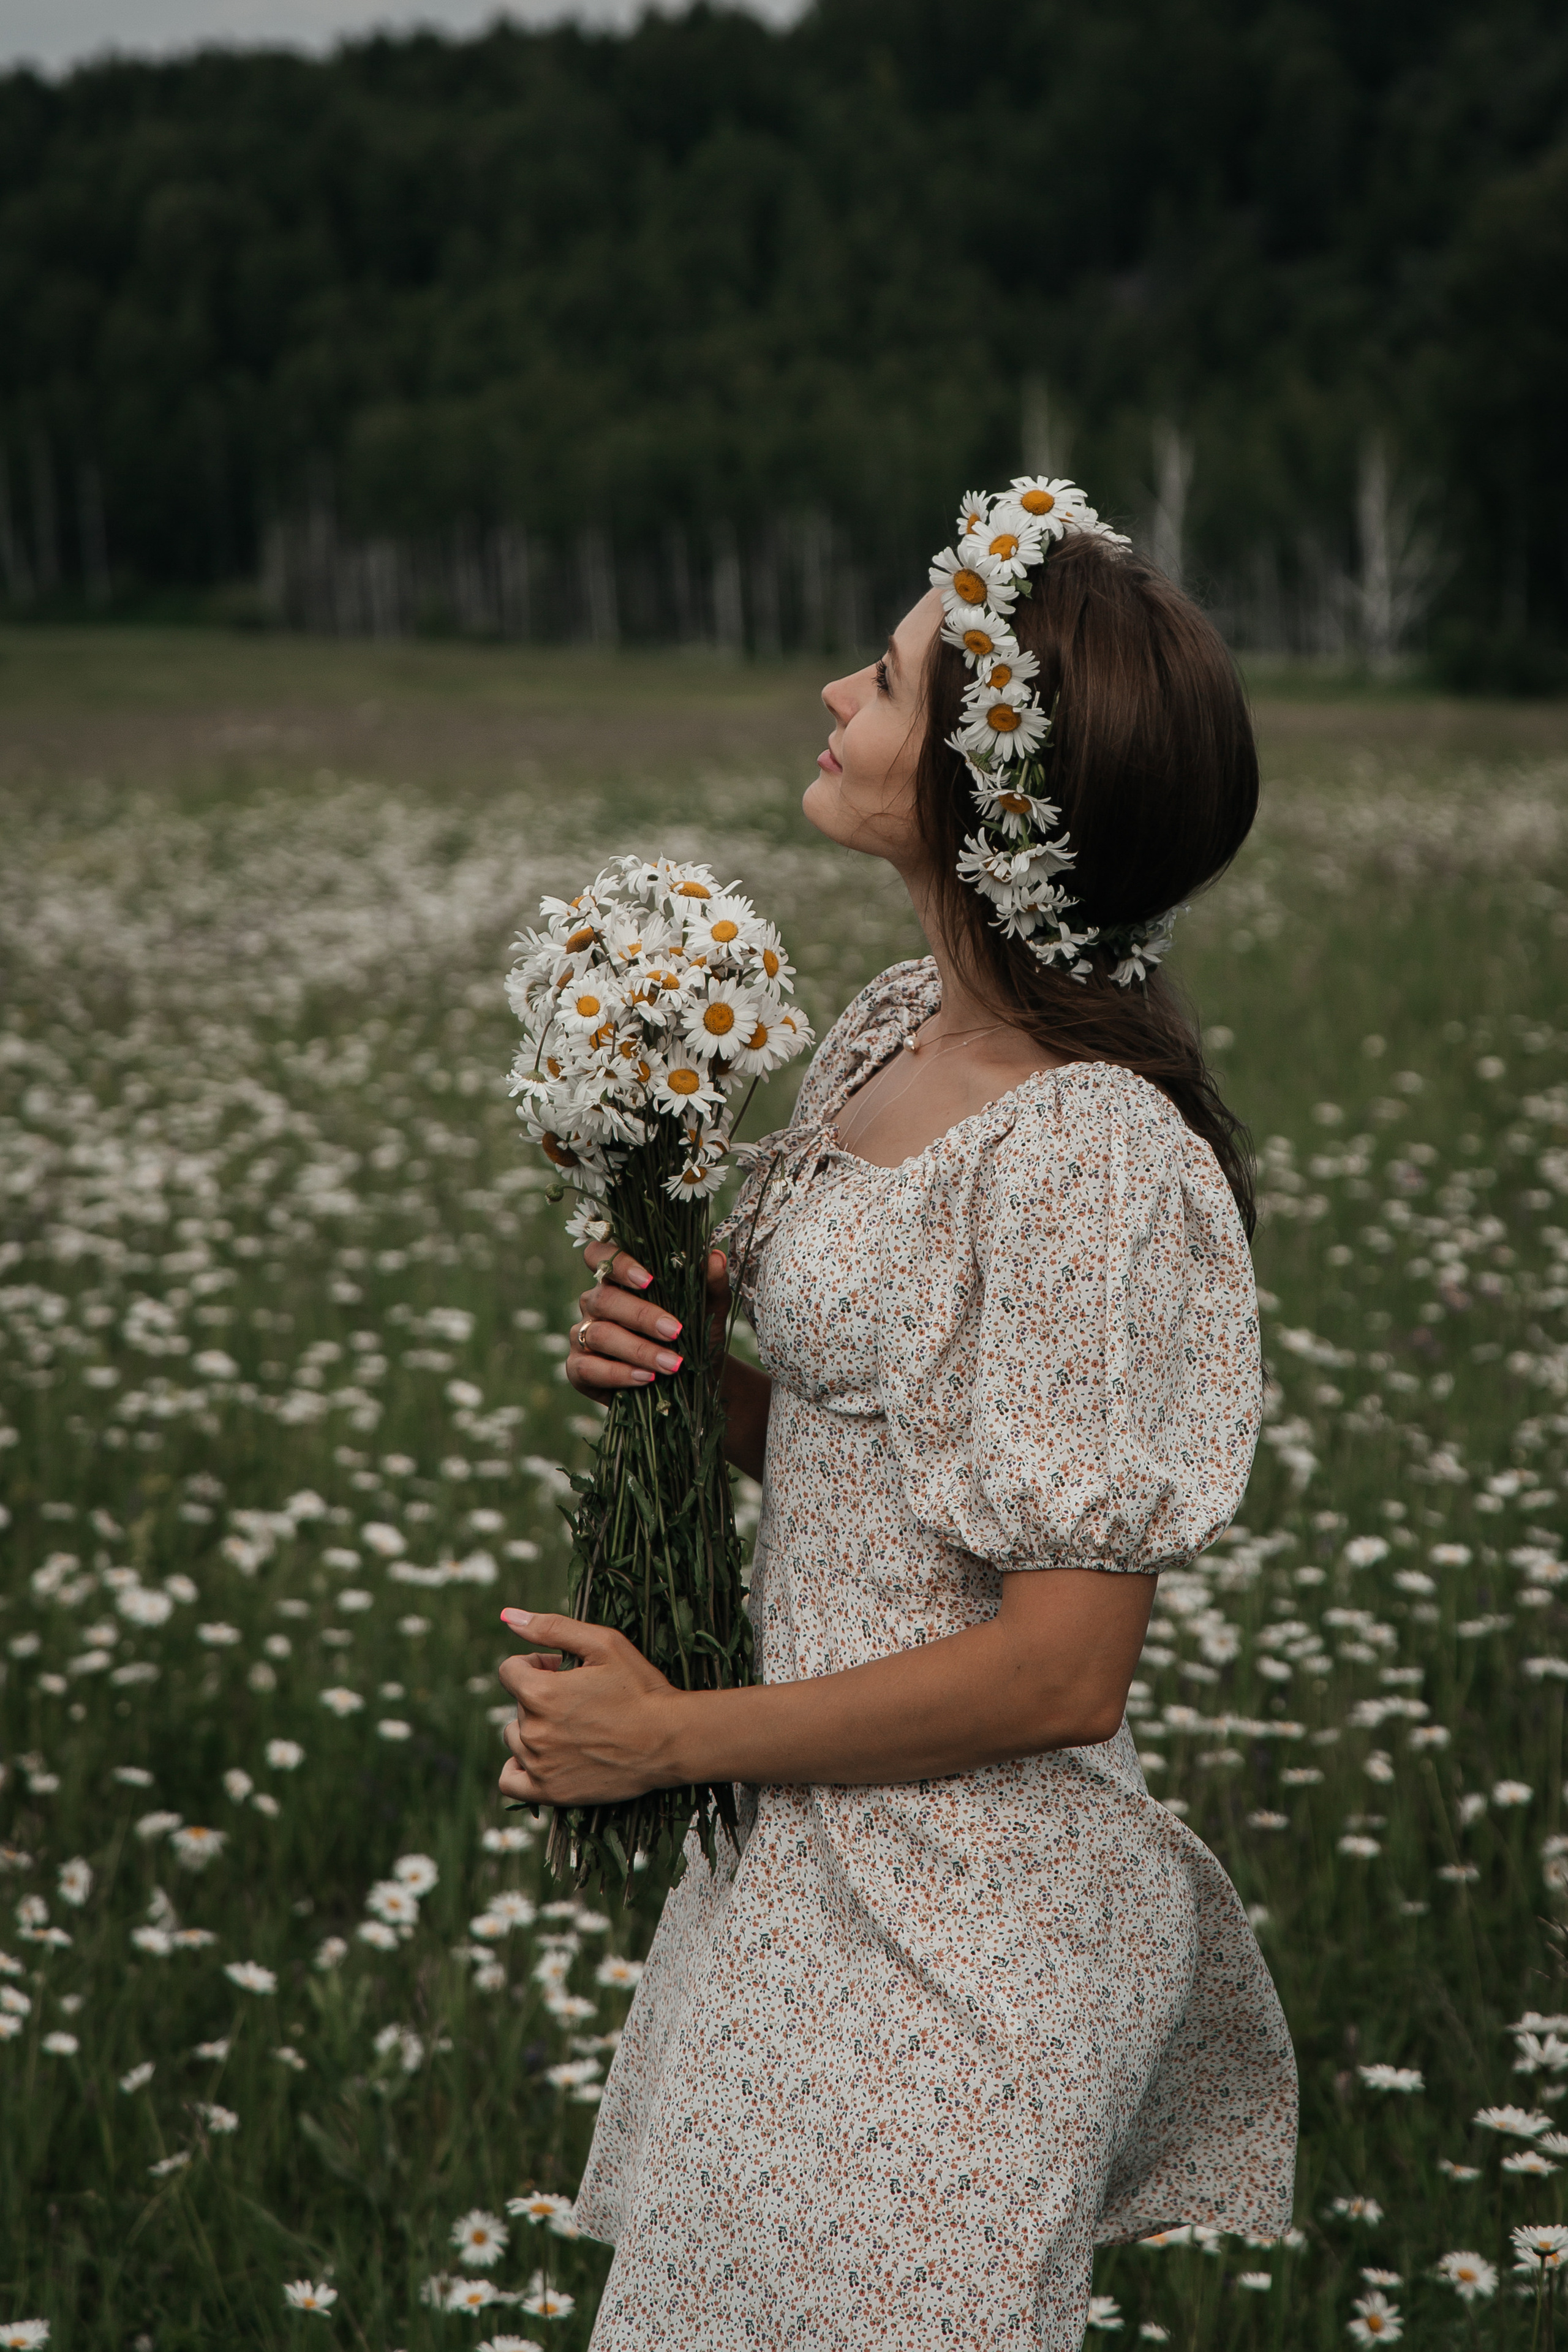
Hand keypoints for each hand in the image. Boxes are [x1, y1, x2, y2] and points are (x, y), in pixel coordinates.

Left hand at [496, 1609, 684, 1805]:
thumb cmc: (640, 1688)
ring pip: (515, 1738)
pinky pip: (510, 1780)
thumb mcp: (603, 1644)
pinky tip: (544, 1757)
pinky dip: (519, 1768)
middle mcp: (533, 1731)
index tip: (562, 1670)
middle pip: (517, 1705)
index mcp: (540, 1692)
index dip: (536, 1664)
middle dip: (541, 1696)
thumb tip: (508, 1616)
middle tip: (581, 1699)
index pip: (510, 1671)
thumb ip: (552, 1628)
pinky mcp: (551, 1792)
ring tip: (573, 1728)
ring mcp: (540, 1765)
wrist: (670, 1740)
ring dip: (535, 1728)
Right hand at [565, 1238, 730, 1403]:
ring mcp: (582, 1335)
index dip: (618, 1263)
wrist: (690, 1379)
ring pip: (600, 1334)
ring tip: (671, 1364)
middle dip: (642, 1316)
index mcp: (618, 1279)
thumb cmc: (692, 1334)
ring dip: (638, 1350)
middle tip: (675, 1331)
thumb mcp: (707, 1310)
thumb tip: (714, 1257)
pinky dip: (619, 1374)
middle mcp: (594, 1302)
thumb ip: (710, 1284)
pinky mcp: (578, 1368)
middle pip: (604, 1299)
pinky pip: (588, 1368)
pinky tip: (646, 1378)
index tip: (649, 1279)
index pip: (601, 1255)